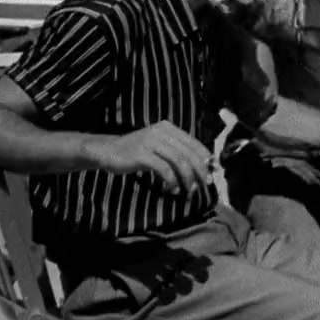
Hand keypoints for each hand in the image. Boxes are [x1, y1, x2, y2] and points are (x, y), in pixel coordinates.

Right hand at [84, 120, 212, 194]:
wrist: (107, 151)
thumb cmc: (137, 152)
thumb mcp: (159, 147)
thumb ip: (177, 152)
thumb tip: (202, 166)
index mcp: (169, 128)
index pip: (194, 143)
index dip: (205, 158)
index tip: (212, 172)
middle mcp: (162, 132)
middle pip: (189, 153)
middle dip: (200, 170)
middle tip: (206, 184)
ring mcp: (151, 141)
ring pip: (179, 161)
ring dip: (187, 178)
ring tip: (190, 190)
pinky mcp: (141, 154)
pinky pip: (164, 169)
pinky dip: (172, 180)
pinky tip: (173, 189)